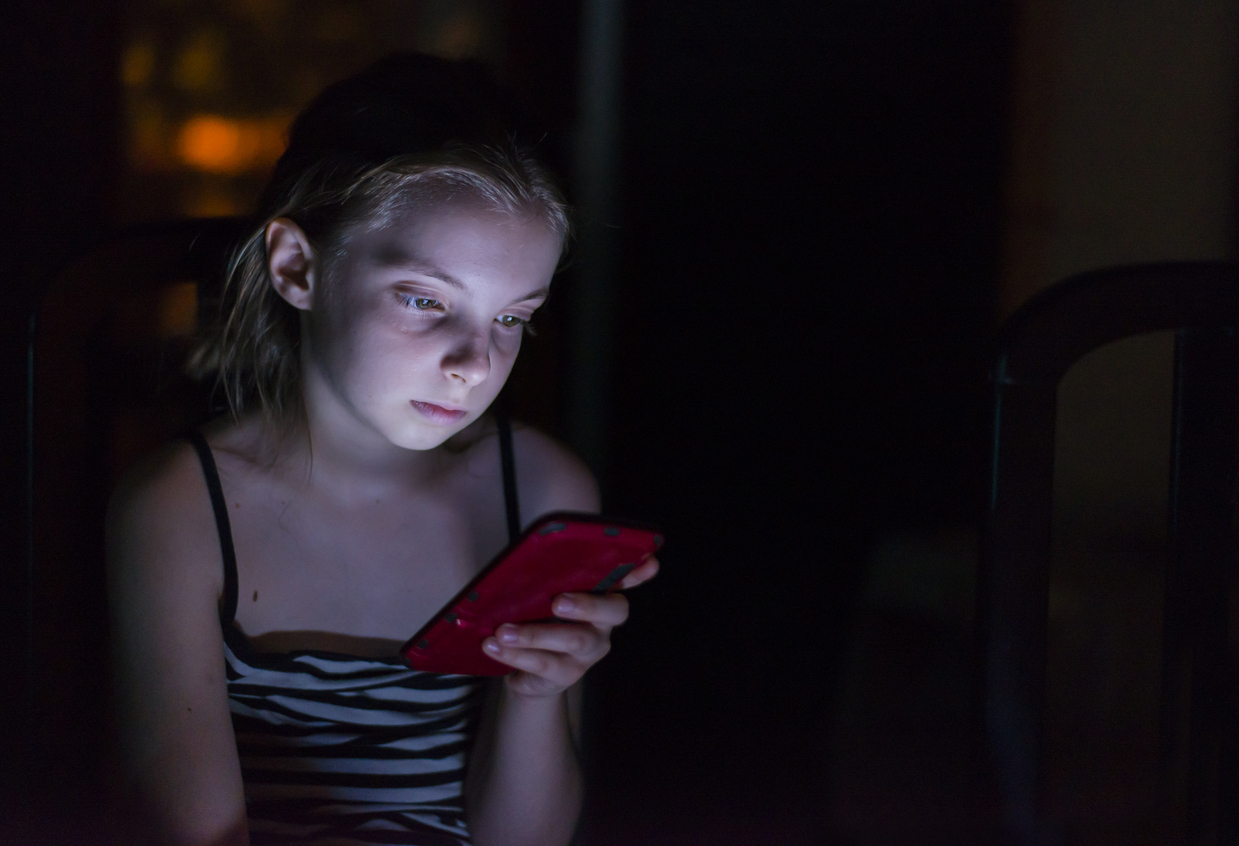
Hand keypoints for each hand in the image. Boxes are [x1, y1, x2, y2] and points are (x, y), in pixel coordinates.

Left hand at [482, 556, 658, 697]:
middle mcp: (603, 626)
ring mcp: (587, 654)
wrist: (531, 674)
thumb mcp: (544, 597)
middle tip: (557, 601)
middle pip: (610, 613)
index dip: (638, 573)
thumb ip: (549, 577)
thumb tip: (534, 554)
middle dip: (586, 605)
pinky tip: (493, 646)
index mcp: (601, 599)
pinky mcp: (567, 676)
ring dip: (534, 635)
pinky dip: (515, 655)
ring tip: (502, 631)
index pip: (625, 582)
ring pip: (571, 641)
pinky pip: (543, 665)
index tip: (650, 562)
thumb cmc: (540, 620)